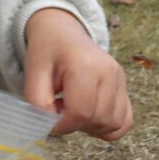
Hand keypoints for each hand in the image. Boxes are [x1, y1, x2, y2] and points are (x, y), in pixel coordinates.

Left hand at [23, 8, 132, 140]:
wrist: (62, 32)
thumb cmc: (46, 51)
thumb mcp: (33, 72)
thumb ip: (38, 102)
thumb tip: (51, 126)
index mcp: (84, 65)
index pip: (80, 111)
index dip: (63, 125)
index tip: (50, 120)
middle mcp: (109, 72)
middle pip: (99, 120)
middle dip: (76, 124)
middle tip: (60, 108)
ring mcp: (121, 80)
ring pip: (113, 124)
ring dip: (91, 127)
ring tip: (74, 109)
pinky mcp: (126, 88)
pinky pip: (125, 122)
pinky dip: (107, 127)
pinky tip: (90, 115)